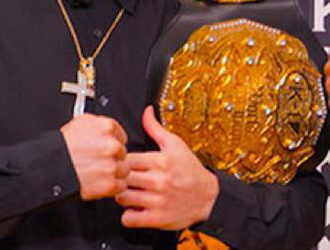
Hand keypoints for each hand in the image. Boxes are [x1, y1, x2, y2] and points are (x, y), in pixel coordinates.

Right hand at [60, 113, 128, 199]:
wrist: (48, 167)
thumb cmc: (60, 147)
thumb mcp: (80, 123)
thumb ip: (98, 124)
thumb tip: (106, 128)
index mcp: (107, 128)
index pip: (121, 137)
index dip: (111, 145)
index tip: (103, 150)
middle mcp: (112, 146)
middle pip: (122, 154)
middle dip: (112, 159)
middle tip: (96, 162)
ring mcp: (112, 165)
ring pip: (124, 170)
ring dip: (113, 173)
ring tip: (95, 173)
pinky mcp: (110, 184)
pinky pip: (120, 186)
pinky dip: (111, 187)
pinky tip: (98, 182)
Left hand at [116, 107, 218, 229]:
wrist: (208, 197)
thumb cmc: (190, 170)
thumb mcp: (176, 144)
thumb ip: (156, 128)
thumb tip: (146, 112)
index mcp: (160, 160)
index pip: (126, 159)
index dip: (123, 162)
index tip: (127, 165)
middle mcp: (158, 180)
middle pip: (122, 178)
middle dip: (121, 179)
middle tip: (127, 179)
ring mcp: (157, 200)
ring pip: (121, 198)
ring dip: (123, 196)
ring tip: (131, 193)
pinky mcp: (156, 218)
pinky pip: (128, 219)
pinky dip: (129, 215)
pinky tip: (136, 208)